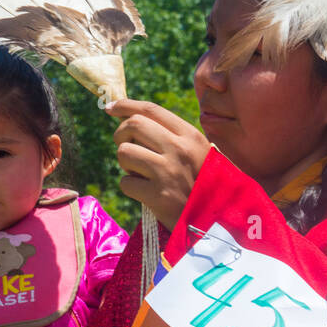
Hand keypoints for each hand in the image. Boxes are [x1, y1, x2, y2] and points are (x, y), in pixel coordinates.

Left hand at [107, 100, 210, 231]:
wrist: (216, 220)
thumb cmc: (203, 184)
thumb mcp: (197, 153)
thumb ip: (171, 136)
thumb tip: (132, 119)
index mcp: (190, 135)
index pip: (151, 110)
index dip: (126, 106)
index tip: (110, 108)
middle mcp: (179, 149)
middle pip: (133, 125)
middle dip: (121, 134)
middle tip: (125, 146)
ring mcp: (167, 172)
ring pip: (124, 152)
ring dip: (125, 162)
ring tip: (140, 172)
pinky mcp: (158, 196)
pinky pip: (126, 183)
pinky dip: (130, 187)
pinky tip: (145, 192)